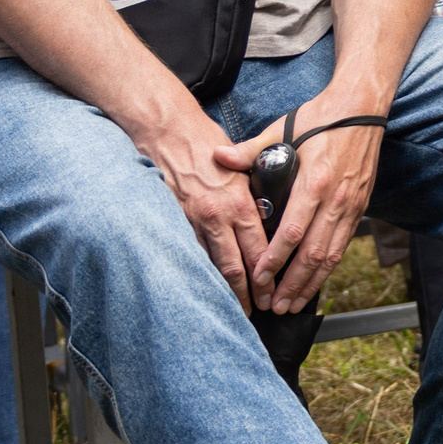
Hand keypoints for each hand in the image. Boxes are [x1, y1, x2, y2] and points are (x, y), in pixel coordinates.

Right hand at [146, 113, 272, 313]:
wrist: (168, 132)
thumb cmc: (208, 145)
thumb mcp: (242, 166)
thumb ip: (256, 192)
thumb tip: (272, 215)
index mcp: (239, 202)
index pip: (259, 248)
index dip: (267, 274)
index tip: (274, 292)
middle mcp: (217, 216)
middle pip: (235, 265)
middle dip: (247, 291)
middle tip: (258, 311)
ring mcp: (192, 221)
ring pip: (210, 264)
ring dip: (223, 288)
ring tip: (233, 308)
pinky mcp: (172, 221)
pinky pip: (187, 253)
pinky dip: (197, 271)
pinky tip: (202, 287)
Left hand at [213, 89, 390, 313]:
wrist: (363, 108)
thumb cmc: (321, 118)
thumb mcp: (282, 129)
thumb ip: (250, 150)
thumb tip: (216, 157)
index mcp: (314, 182)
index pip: (293, 231)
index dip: (275, 258)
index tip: (258, 277)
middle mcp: (335, 199)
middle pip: (314, 253)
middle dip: (293, 283)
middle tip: (275, 305)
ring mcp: (351, 205)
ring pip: (331, 254)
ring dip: (312, 282)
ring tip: (293, 304)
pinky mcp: (359, 207)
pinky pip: (343, 245)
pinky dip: (328, 267)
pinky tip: (315, 281)